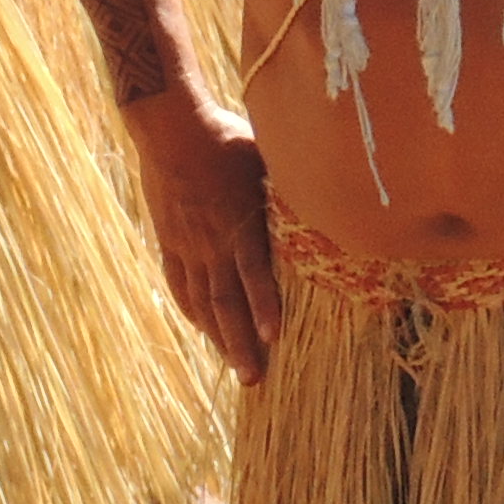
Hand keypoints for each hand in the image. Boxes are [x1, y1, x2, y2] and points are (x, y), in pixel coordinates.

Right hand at [126, 93, 279, 383]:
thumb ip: (292, 185)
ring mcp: (186, 244)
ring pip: (201, 301)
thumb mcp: (267, 155)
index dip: (263, 305)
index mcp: (238, 222)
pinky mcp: (169, 240)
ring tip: (234, 367)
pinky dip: (191, 310)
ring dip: (218, 337)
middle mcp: (210, 241)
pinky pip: (179, 283)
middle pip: (225, 301)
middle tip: (254, 379)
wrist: (169, 125)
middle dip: (241, 342)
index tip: (274, 337)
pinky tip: (201, 328)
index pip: (253, 272)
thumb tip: (334, 195)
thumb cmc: (226, 136)